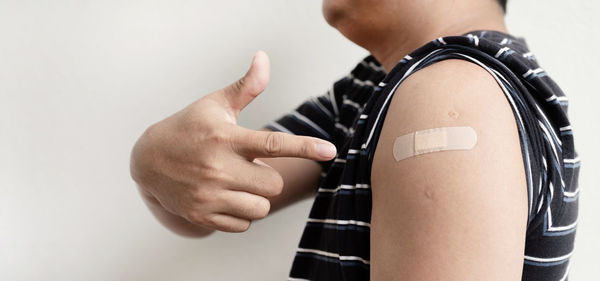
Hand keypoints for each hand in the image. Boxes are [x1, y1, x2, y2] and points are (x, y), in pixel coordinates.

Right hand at [130, 51, 336, 232]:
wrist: (148, 161)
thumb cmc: (189, 127)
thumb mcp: (215, 105)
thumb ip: (245, 87)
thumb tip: (264, 58)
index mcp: (226, 137)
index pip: (272, 144)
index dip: (304, 147)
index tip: (330, 151)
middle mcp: (217, 167)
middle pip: (273, 183)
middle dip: (268, 176)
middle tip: (248, 166)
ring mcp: (209, 195)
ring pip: (261, 207)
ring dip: (256, 197)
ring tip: (236, 182)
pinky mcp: (202, 215)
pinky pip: (244, 224)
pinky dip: (242, 213)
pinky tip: (225, 197)